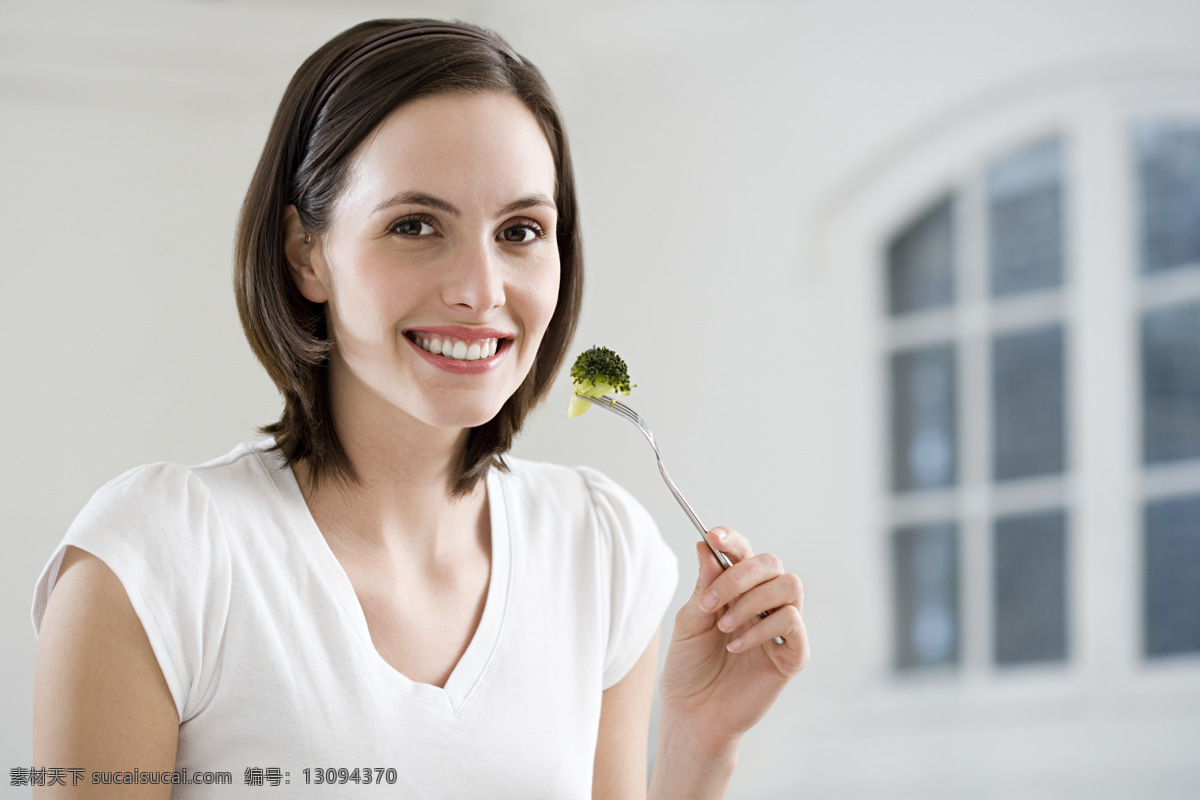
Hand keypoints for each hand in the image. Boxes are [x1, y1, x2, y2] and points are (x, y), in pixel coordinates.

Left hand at [657, 526, 808, 754]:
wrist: (693, 713)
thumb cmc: (689, 666)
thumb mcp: (689, 620)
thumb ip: (704, 585)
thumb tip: (706, 544)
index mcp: (737, 589)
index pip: (744, 552)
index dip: (732, 539)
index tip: (712, 537)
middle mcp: (763, 602)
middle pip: (771, 563)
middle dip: (740, 574)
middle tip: (711, 603)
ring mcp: (781, 627)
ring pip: (789, 585)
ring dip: (751, 601)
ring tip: (724, 628)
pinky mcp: (793, 653)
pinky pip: (793, 622)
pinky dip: (761, 628)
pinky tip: (736, 646)